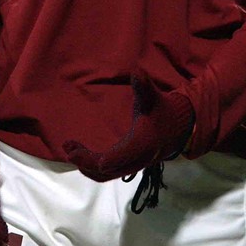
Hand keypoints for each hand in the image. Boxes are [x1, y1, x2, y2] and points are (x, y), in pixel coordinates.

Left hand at [63, 72, 194, 181]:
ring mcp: (131, 165)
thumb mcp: (153, 97)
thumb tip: (136, 70)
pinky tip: (80, 153)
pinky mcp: (127, 165)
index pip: (119, 157)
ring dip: (85, 165)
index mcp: (142, 145)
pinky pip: (106, 172)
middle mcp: (136, 160)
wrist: (177, 128)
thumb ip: (144, 86)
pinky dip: (92, 166)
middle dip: (85, 161)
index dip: (100, 159)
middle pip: (106, 170)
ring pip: (104, 175)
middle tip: (68, 147)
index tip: (80, 154)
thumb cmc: (162, 110)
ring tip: (69, 149)